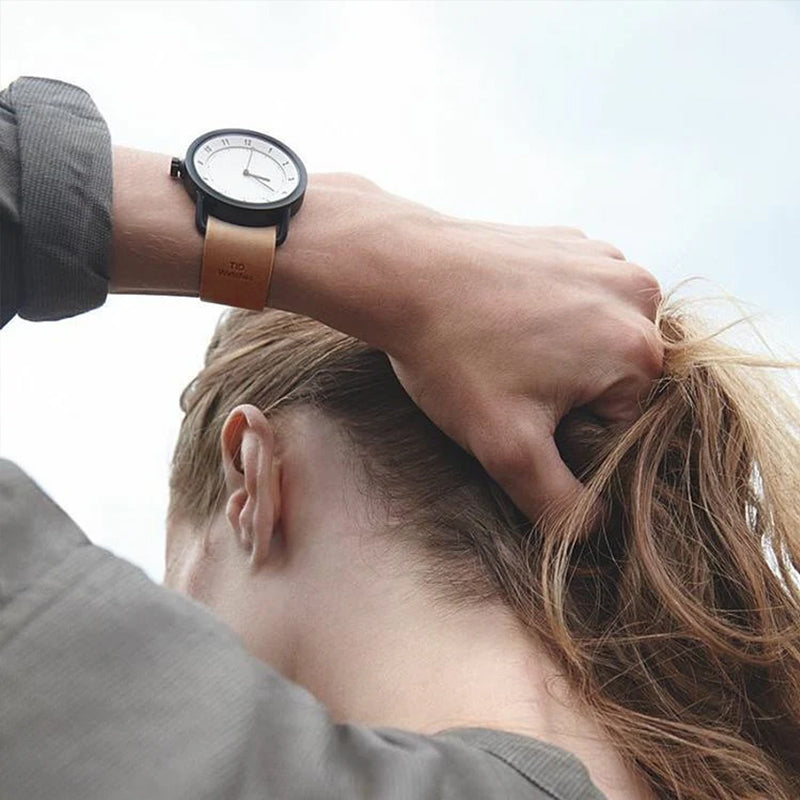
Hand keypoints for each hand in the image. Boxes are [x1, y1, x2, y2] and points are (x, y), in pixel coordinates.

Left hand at [386, 214, 662, 523]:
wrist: (403, 270)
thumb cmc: (453, 354)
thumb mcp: (506, 448)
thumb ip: (560, 505)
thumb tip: (595, 529)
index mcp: (640, 351)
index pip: (622, 425)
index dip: (567, 434)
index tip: (519, 413)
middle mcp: (640, 296)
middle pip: (616, 380)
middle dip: (568, 392)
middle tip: (507, 379)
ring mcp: (607, 260)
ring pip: (599, 339)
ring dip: (561, 353)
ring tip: (503, 347)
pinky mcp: (575, 242)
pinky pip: (581, 298)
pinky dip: (551, 313)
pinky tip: (504, 316)